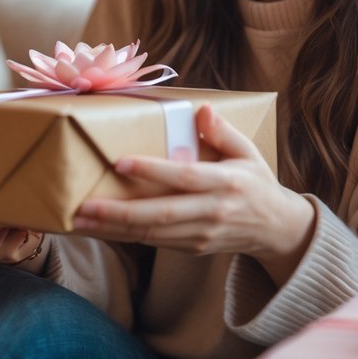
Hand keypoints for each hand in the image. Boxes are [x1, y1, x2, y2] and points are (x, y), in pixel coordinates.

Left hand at [72, 105, 315, 279]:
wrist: (277, 229)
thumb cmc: (257, 183)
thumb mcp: (248, 151)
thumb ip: (223, 131)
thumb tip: (202, 110)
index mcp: (225, 183)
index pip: (184, 177)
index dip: (152, 171)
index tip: (121, 163)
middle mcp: (212, 212)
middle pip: (161, 214)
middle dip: (120, 212)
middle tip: (85, 206)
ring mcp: (201, 234)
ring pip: (152, 234)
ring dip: (114, 229)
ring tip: (80, 220)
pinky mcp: (193, 248)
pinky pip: (154, 244)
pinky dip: (125, 237)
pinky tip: (100, 229)